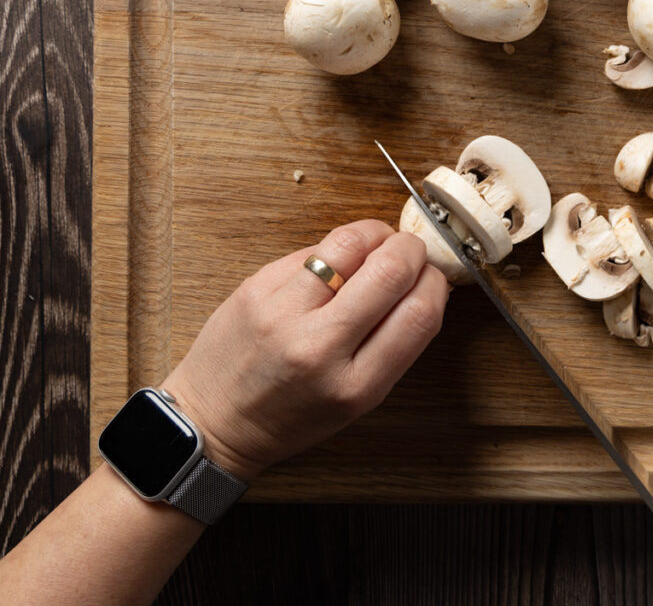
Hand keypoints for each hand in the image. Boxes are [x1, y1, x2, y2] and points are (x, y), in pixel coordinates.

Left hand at [161, 220, 448, 480]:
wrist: (212, 423)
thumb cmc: (290, 415)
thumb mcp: (358, 400)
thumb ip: (395, 343)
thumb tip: (425, 281)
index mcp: (355, 386)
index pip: (419, 313)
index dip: (436, 283)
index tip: (433, 277)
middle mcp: (319, 348)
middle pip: (391, 270)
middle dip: (412, 249)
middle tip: (409, 252)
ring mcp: (283, 312)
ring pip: (351, 242)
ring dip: (376, 234)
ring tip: (376, 245)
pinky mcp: (256, 286)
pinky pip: (313, 248)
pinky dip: (335, 248)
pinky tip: (334, 264)